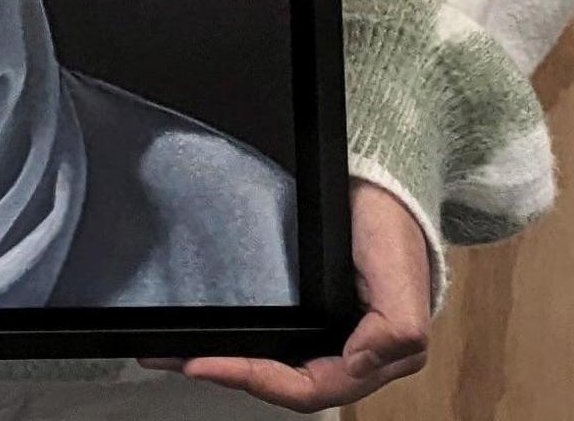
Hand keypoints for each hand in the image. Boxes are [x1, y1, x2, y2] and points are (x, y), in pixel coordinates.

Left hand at [142, 180, 431, 410]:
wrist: (382, 185)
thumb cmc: (393, 228)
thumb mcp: (399, 272)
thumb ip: (396, 326)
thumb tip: (359, 362)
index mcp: (375, 356)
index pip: (310, 389)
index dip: (257, 381)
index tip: (208, 365)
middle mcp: (348, 352)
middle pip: (283, 382)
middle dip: (231, 374)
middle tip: (181, 357)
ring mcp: (325, 332)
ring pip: (273, 362)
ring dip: (227, 360)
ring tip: (174, 350)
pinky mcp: (307, 309)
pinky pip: (271, 335)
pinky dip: (237, 339)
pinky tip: (205, 331)